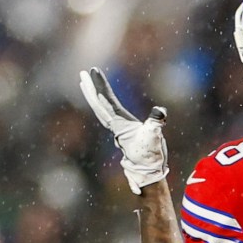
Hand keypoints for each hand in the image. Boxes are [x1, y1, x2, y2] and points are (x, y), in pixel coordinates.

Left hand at [79, 70, 168, 190]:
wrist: (148, 172)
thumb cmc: (150, 155)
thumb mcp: (155, 136)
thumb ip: (156, 123)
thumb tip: (160, 111)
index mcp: (119, 123)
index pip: (106, 100)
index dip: (100, 85)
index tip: (93, 71)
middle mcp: (115, 124)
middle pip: (97, 104)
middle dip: (90, 88)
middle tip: (82, 73)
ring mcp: (117, 128)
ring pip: (100, 108)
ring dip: (92, 95)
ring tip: (85, 83)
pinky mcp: (123, 131)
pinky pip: (107, 113)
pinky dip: (102, 104)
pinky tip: (102, 101)